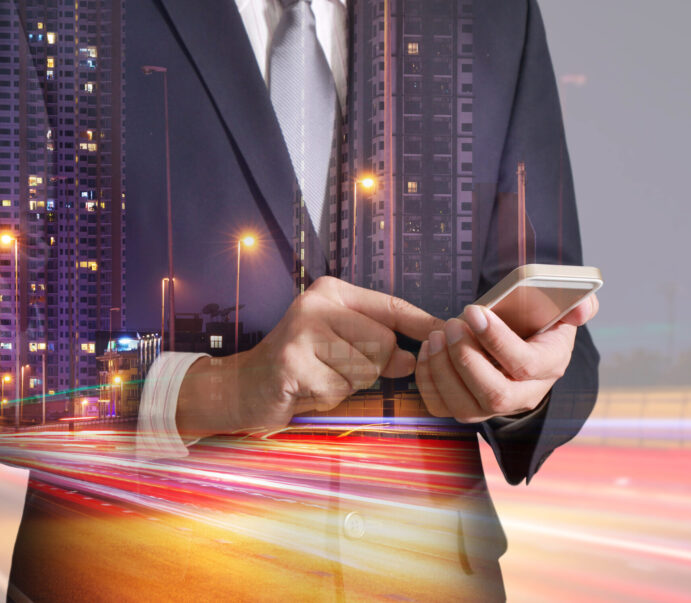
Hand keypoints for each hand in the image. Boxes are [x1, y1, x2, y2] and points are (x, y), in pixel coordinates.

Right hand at [177, 276, 443, 435]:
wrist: (242, 386)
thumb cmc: (300, 365)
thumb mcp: (340, 347)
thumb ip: (377, 346)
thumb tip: (414, 358)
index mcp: (331, 292)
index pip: (390, 304)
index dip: (421, 322)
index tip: (447, 332)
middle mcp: (316, 303)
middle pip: (383, 342)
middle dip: (372, 367)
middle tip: (337, 369)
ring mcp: (302, 330)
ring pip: (364, 367)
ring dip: (348, 384)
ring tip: (320, 378)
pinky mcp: (292, 361)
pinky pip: (339, 388)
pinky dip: (328, 397)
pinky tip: (306, 388)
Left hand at [414, 295, 598, 423]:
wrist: (524, 348)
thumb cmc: (539, 326)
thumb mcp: (563, 312)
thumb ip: (580, 306)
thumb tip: (582, 308)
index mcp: (549, 367)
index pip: (524, 364)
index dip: (496, 339)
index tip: (473, 310)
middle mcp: (523, 396)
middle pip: (495, 394)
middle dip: (467, 359)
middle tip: (451, 325)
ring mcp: (493, 408)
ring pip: (465, 406)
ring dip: (443, 370)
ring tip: (435, 335)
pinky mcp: (468, 408)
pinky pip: (442, 407)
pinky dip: (428, 382)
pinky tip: (427, 350)